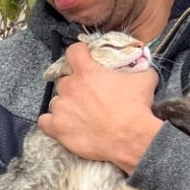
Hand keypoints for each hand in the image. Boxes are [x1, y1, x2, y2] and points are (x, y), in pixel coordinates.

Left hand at [38, 42, 162, 173]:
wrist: (130, 137)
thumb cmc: (136, 107)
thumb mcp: (144, 78)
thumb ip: (136, 68)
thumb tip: (139, 65)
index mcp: (87, 71)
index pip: (73, 51)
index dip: (79, 53)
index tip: (83, 57)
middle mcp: (70, 86)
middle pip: (64, 81)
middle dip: (74, 86)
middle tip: (88, 95)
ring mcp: (61, 107)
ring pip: (56, 101)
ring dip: (65, 105)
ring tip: (79, 114)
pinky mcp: (58, 127)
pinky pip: (44, 122)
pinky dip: (51, 122)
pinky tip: (62, 124)